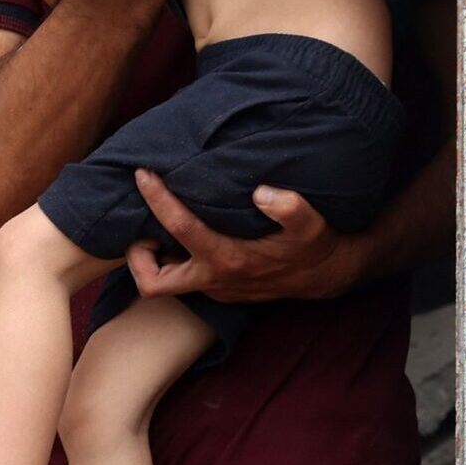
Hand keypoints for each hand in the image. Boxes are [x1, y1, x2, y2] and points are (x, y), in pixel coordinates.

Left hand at [124, 169, 363, 302]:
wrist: (328, 274)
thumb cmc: (314, 245)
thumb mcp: (310, 224)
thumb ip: (290, 208)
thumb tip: (262, 192)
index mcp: (228, 258)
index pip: (179, 227)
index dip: (157, 199)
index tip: (144, 174)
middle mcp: (215, 279)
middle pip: (154, 282)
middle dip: (137, 254)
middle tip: (141, 224)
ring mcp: (216, 288)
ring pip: (167, 283)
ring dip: (156, 258)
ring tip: (159, 226)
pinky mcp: (221, 290)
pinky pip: (185, 279)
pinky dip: (176, 259)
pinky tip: (184, 235)